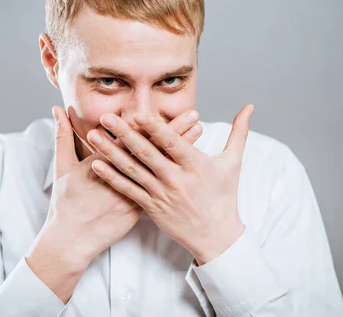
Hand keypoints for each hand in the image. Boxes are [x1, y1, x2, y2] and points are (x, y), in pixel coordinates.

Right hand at [25, 106, 202, 301]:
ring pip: (163, 168)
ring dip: (182, 149)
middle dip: (174, 131)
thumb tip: (57, 110)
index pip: (127, 138)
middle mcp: (122, 178)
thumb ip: (62, 136)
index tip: (160, 107)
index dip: (145, 123)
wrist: (72, 240)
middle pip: (154, 149)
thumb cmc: (65, 203)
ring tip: (199, 132)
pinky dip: (176, 173)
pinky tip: (191, 164)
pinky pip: (162, 187)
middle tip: (193, 114)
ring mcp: (133, 194)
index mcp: (102, 164)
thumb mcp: (62, 167)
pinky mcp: (139, 209)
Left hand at [87, 104, 253, 264]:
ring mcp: (162, 195)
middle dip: (123, 134)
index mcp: (196, 165)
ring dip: (110, 153)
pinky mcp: (151, 208)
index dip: (154, 128)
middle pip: (146, 153)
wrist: (217, 236)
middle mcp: (176, 180)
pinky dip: (112, 178)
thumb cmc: (224, 196)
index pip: (173, 143)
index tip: (137, 113)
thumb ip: (239, 132)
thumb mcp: (233, 163)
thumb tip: (250, 107)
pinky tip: (97, 166)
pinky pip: (129, 191)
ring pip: (132, 170)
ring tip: (92, 136)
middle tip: (106, 117)